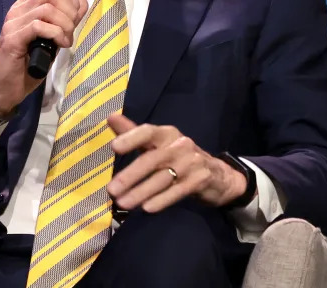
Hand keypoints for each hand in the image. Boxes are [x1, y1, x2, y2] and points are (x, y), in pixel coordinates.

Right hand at [0, 0, 88, 115]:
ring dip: (64, 24)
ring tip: (66, 40)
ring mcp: (12, 24)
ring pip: (47, 8)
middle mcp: (17, 10)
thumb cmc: (26, 66)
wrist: (3, 90)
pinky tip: (60, 44)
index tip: (73, 13)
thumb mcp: (51, 40)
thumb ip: (65, 20)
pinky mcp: (12, 39)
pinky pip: (38, 26)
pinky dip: (56, 33)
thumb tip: (82, 3)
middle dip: (69, 10)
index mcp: (25, 6)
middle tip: (71, 30)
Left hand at [106, 113, 249, 212]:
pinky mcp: (200, 180)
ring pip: (162, 178)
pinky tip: (147, 208)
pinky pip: (178, 191)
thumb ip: (133, 132)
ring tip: (123, 203)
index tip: (114, 147)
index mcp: (166, 133)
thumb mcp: (158, 143)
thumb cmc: (178, 157)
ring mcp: (191, 162)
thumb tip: (110, 117)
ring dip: (141, 192)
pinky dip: (162, 200)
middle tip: (111, 190)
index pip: (147, 132)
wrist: (216, 174)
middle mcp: (180, 144)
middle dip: (130, 176)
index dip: (131, 137)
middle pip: (152, 160)